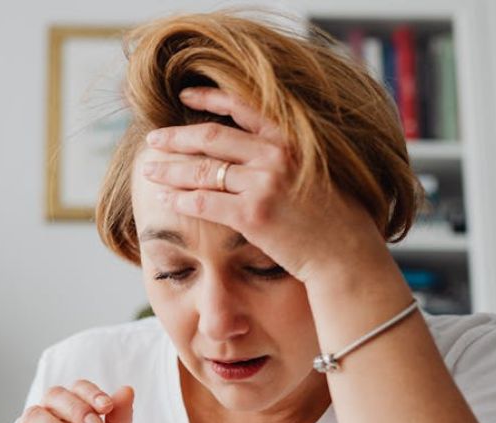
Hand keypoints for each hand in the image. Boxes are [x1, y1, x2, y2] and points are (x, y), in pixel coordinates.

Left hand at [140, 86, 387, 283]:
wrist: (346, 254)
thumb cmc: (332, 218)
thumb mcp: (314, 171)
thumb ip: (286, 155)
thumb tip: (252, 150)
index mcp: (292, 139)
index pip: (242, 107)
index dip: (208, 98)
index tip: (184, 96)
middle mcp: (276, 155)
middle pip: (212, 138)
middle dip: (176, 138)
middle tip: (153, 139)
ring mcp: (264, 184)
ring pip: (202, 170)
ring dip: (169, 170)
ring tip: (149, 170)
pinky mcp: (253, 214)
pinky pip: (205, 203)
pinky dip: (180, 200)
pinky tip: (164, 200)